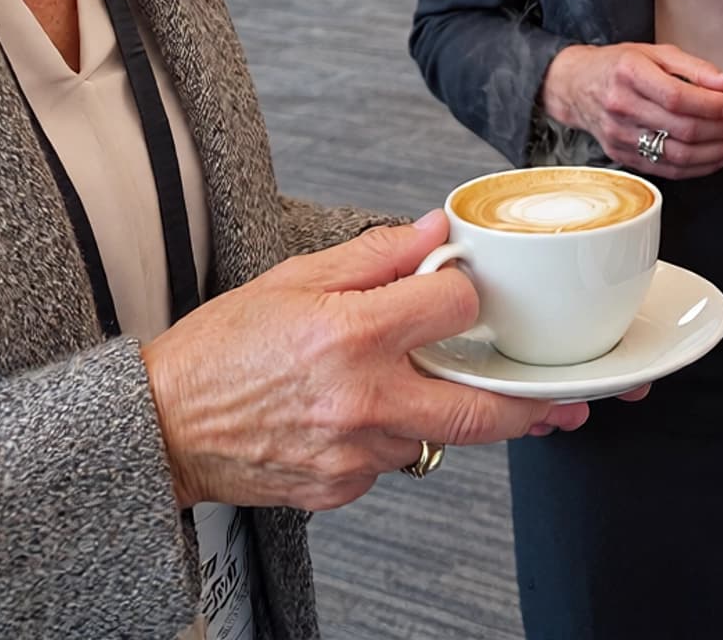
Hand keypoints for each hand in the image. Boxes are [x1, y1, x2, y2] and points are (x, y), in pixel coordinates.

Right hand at [141, 213, 589, 512]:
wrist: (160, 428)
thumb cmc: (217, 350)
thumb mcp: (291, 279)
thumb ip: (374, 257)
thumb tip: (434, 233)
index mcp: (350, 336)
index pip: (453, 309)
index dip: (466, 292)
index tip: (465, 289)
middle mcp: (361, 402)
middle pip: (479, 410)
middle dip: (530, 405)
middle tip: (562, 399)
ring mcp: (355, 455)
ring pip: (434, 435)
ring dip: (441, 410)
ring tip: (422, 383)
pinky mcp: (342, 489)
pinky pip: (392, 461)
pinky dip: (392, 436)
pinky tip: (360, 413)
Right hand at [540, 42, 722, 179]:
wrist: (576, 85)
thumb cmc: (619, 65)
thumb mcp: (656, 53)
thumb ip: (696, 68)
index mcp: (630, 74)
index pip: (677, 97)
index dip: (712, 105)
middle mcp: (622, 107)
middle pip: (682, 129)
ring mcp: (620, 136)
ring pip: (677, 155)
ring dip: (716, 152)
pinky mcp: (622, 155)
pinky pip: (666, 170)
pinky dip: (698, 168)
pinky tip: (717, 157)